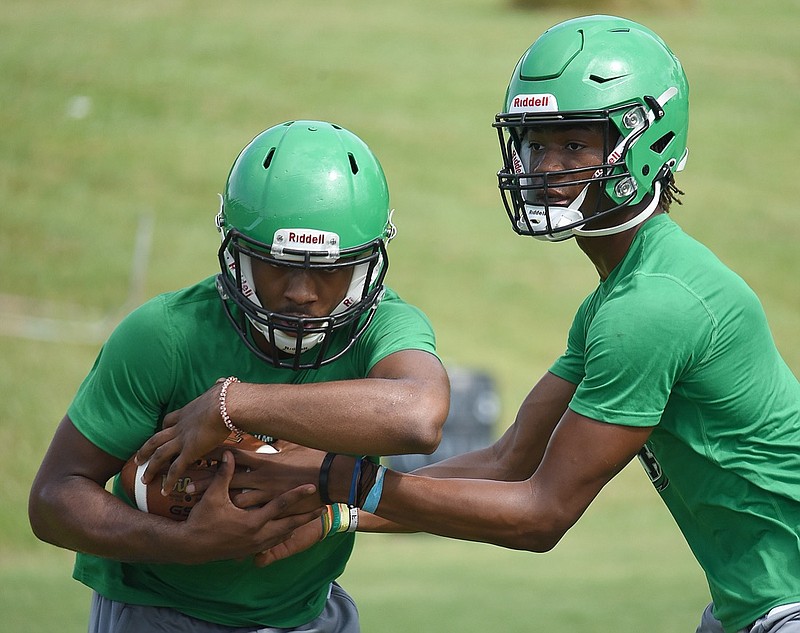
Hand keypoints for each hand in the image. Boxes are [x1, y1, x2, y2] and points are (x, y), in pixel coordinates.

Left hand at [136, 380, 229, 494]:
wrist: (226, 406)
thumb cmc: (227, 397)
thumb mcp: (219, 390)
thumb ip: (219, 388)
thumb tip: (223, 382)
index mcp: (187, 412)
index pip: (169, 421)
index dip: (163, 428)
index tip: (161, 432)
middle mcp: (180, 427)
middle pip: (156, 439)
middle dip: (145, 450)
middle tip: (137, 459)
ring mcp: (182, 440)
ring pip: (159, 455)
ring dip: (150, 467)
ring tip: (144, 479)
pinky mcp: (190, 452)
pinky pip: (176, 469)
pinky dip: (169, 481)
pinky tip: (164, 491)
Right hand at [178, 450, 322, 563]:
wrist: (190, 548)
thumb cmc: (202, 520)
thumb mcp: (214, 496)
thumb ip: (225, 474)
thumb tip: (229, 452)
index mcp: (253, 522)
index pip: (281, 505)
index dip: (297, 495)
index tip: (312, 487)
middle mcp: (258, 536)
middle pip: (289, 525)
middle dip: (306, 517)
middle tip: (323, 508)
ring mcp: (254, 545)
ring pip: (281, 536)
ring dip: (296, 526)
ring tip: (310, 519)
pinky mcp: (249, 550)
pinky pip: (271, 543)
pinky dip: (282, 536)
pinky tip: (287, 532)